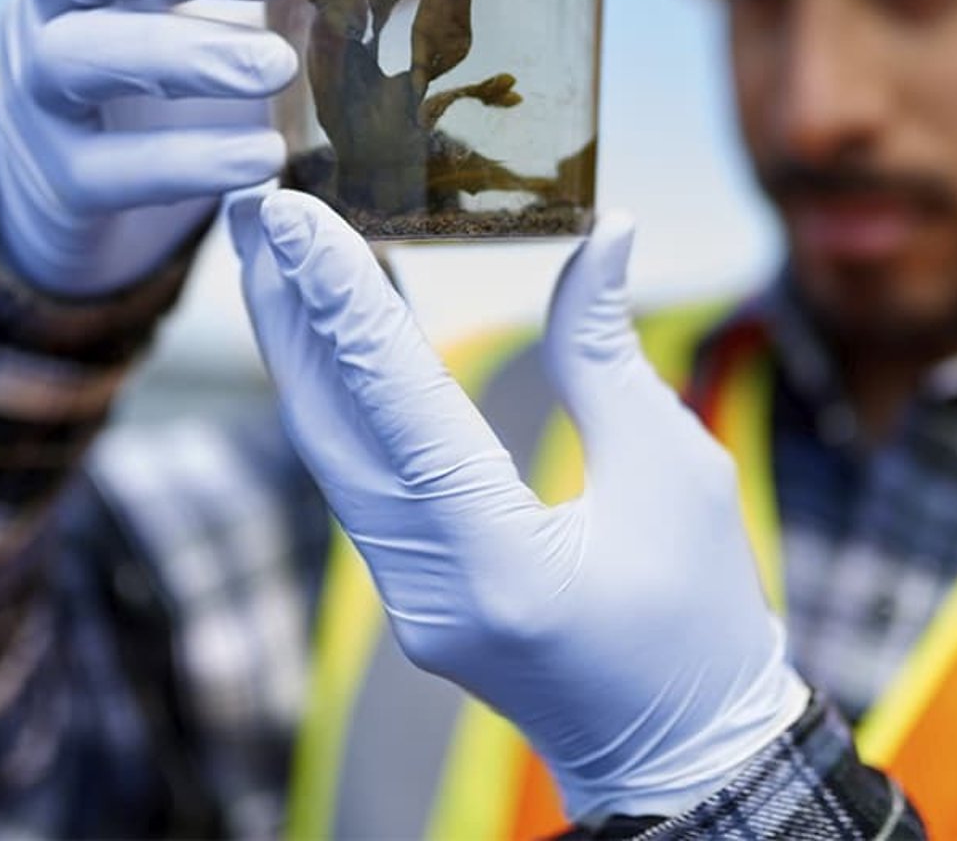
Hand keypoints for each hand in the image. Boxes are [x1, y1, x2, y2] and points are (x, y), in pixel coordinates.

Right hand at [0, 0, 303, 295]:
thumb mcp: (210, 16)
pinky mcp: (60, 183)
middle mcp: (48, 9)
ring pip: (79, 57)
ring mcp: (40, 96)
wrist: (81, 192)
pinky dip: (189, 161)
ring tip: (276, 66)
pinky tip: (262, 157)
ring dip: (184, 54)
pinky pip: (110, 170)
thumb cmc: (169, 84)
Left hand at [230, 191, 807, 821]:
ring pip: (331, 454)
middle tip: (257, 204)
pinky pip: (356, 478)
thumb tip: (603, 230)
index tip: (293, 215)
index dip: (345, 300)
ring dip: (302, 348)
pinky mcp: (409, 593)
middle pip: (330, 429)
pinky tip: (332, 329)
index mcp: (500, 563)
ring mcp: (407, 601)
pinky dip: (340, 397)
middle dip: (287, 310)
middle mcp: (428, 589)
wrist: (682, 752)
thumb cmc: (699, 618)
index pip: (400, 407)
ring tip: (277, 249)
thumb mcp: (676, 471)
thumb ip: (608, 352)